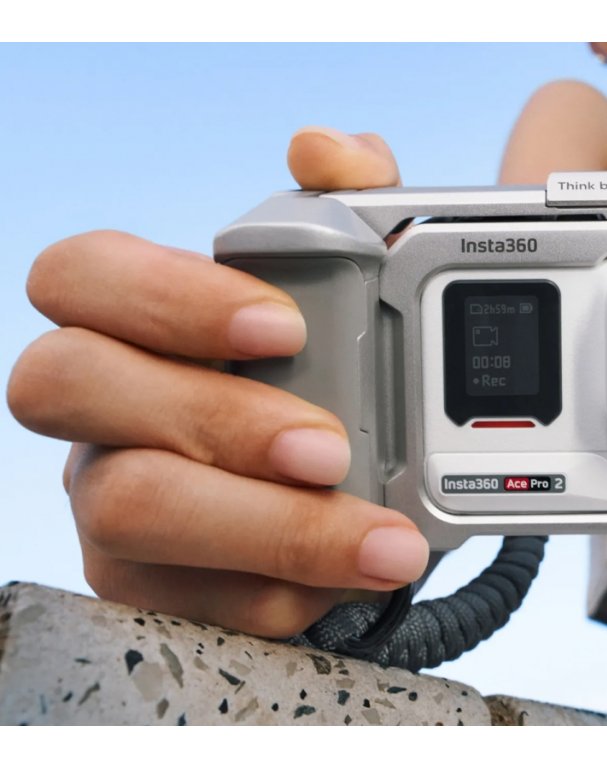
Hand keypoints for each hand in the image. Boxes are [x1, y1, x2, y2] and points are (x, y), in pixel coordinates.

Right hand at [7, 127, 425, 636]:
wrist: (364, 478)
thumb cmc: (334, 370)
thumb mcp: (361, 282)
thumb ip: (354, 203)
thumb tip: (331, 151)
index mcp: (135, 319)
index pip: (80, 275)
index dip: (164, 294)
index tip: (284, 325)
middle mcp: (104, 407)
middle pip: (69, 385)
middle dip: (212, 417)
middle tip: (331, 446)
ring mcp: (111, 500)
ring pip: (125, 510)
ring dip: (266, 527)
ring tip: (382, 540)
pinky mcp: (149, 585)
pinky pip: (187, 600)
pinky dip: (282, 593)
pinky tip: (355, 577)